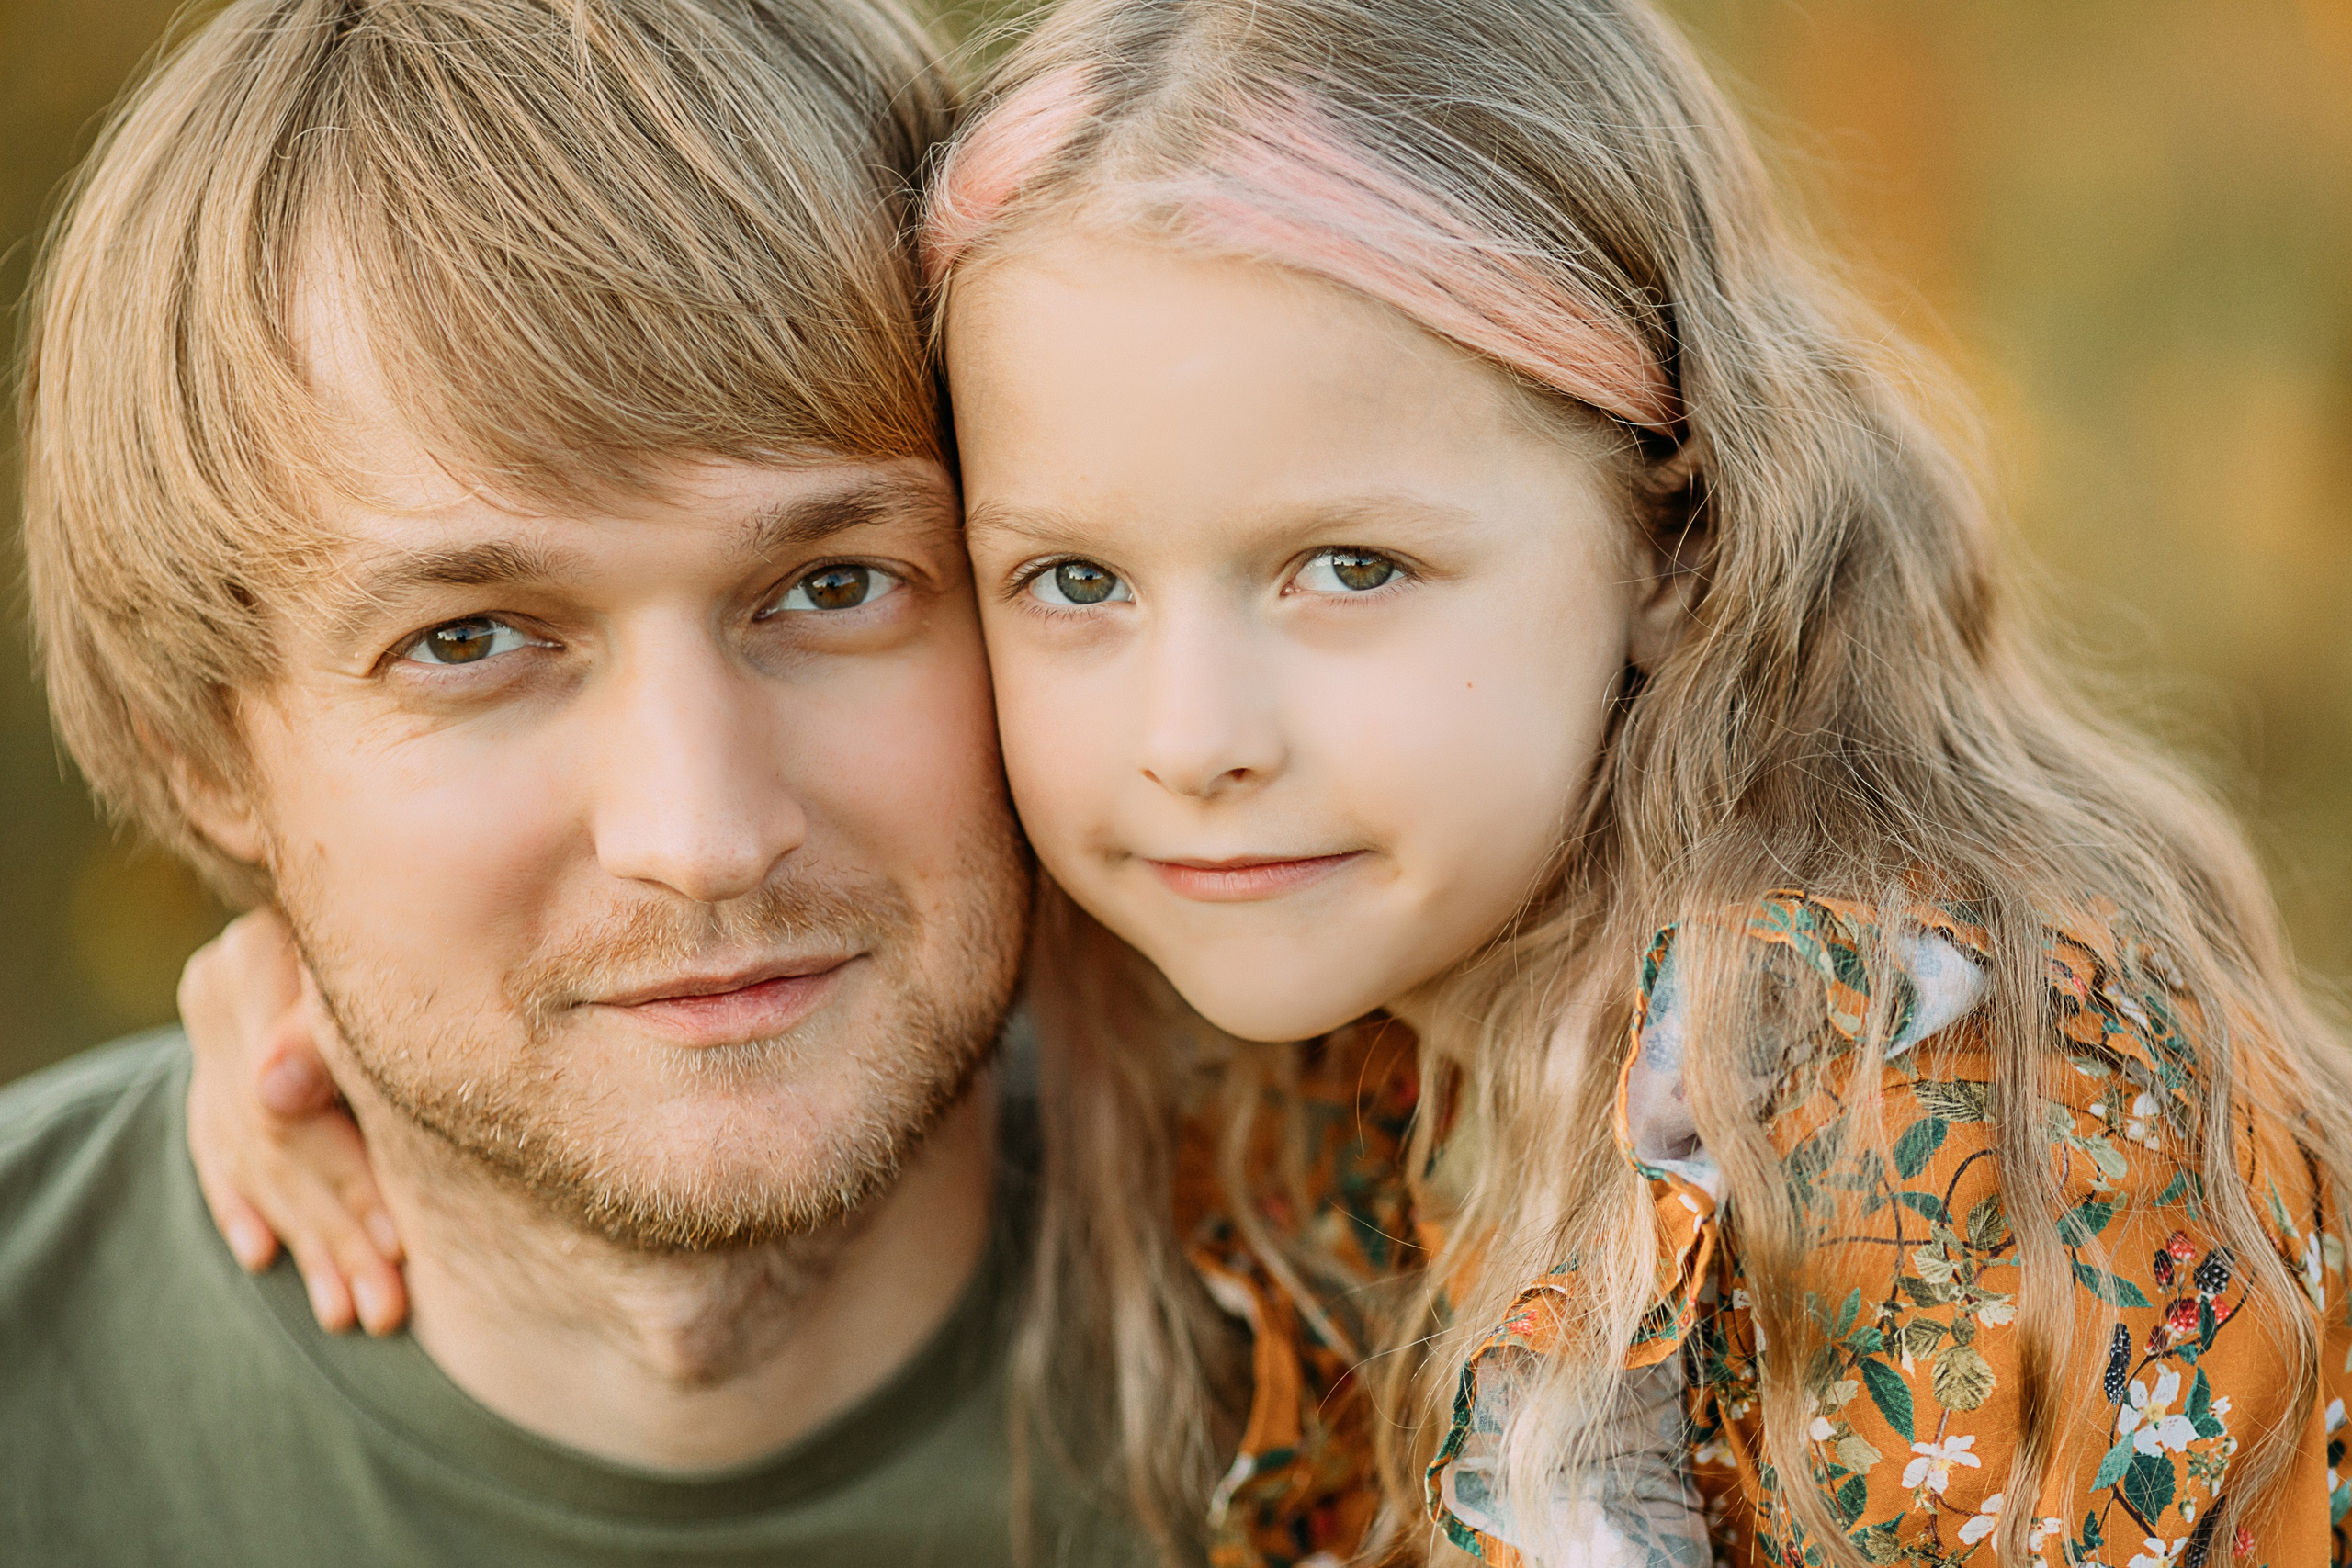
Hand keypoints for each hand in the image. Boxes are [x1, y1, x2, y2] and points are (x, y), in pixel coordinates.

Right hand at [181, 911, 409, 1335]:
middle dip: (336, 1232)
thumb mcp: (387, 984)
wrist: (403, 870)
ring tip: (354, 1311)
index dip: (346, 1180)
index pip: (283, 1106)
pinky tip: (263, 1254)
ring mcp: (208, 1025)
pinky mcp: (210, 1053)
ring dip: (306, 1240)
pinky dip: (242, 1202)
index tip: (400, 1245)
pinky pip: (214, 1144)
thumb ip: (333, 1033)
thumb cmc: (434, 931)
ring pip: (252, 1155)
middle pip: (271, 1140)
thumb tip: (276, 1091)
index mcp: (259, 955)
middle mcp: (219, 985)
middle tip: (384, 1307)